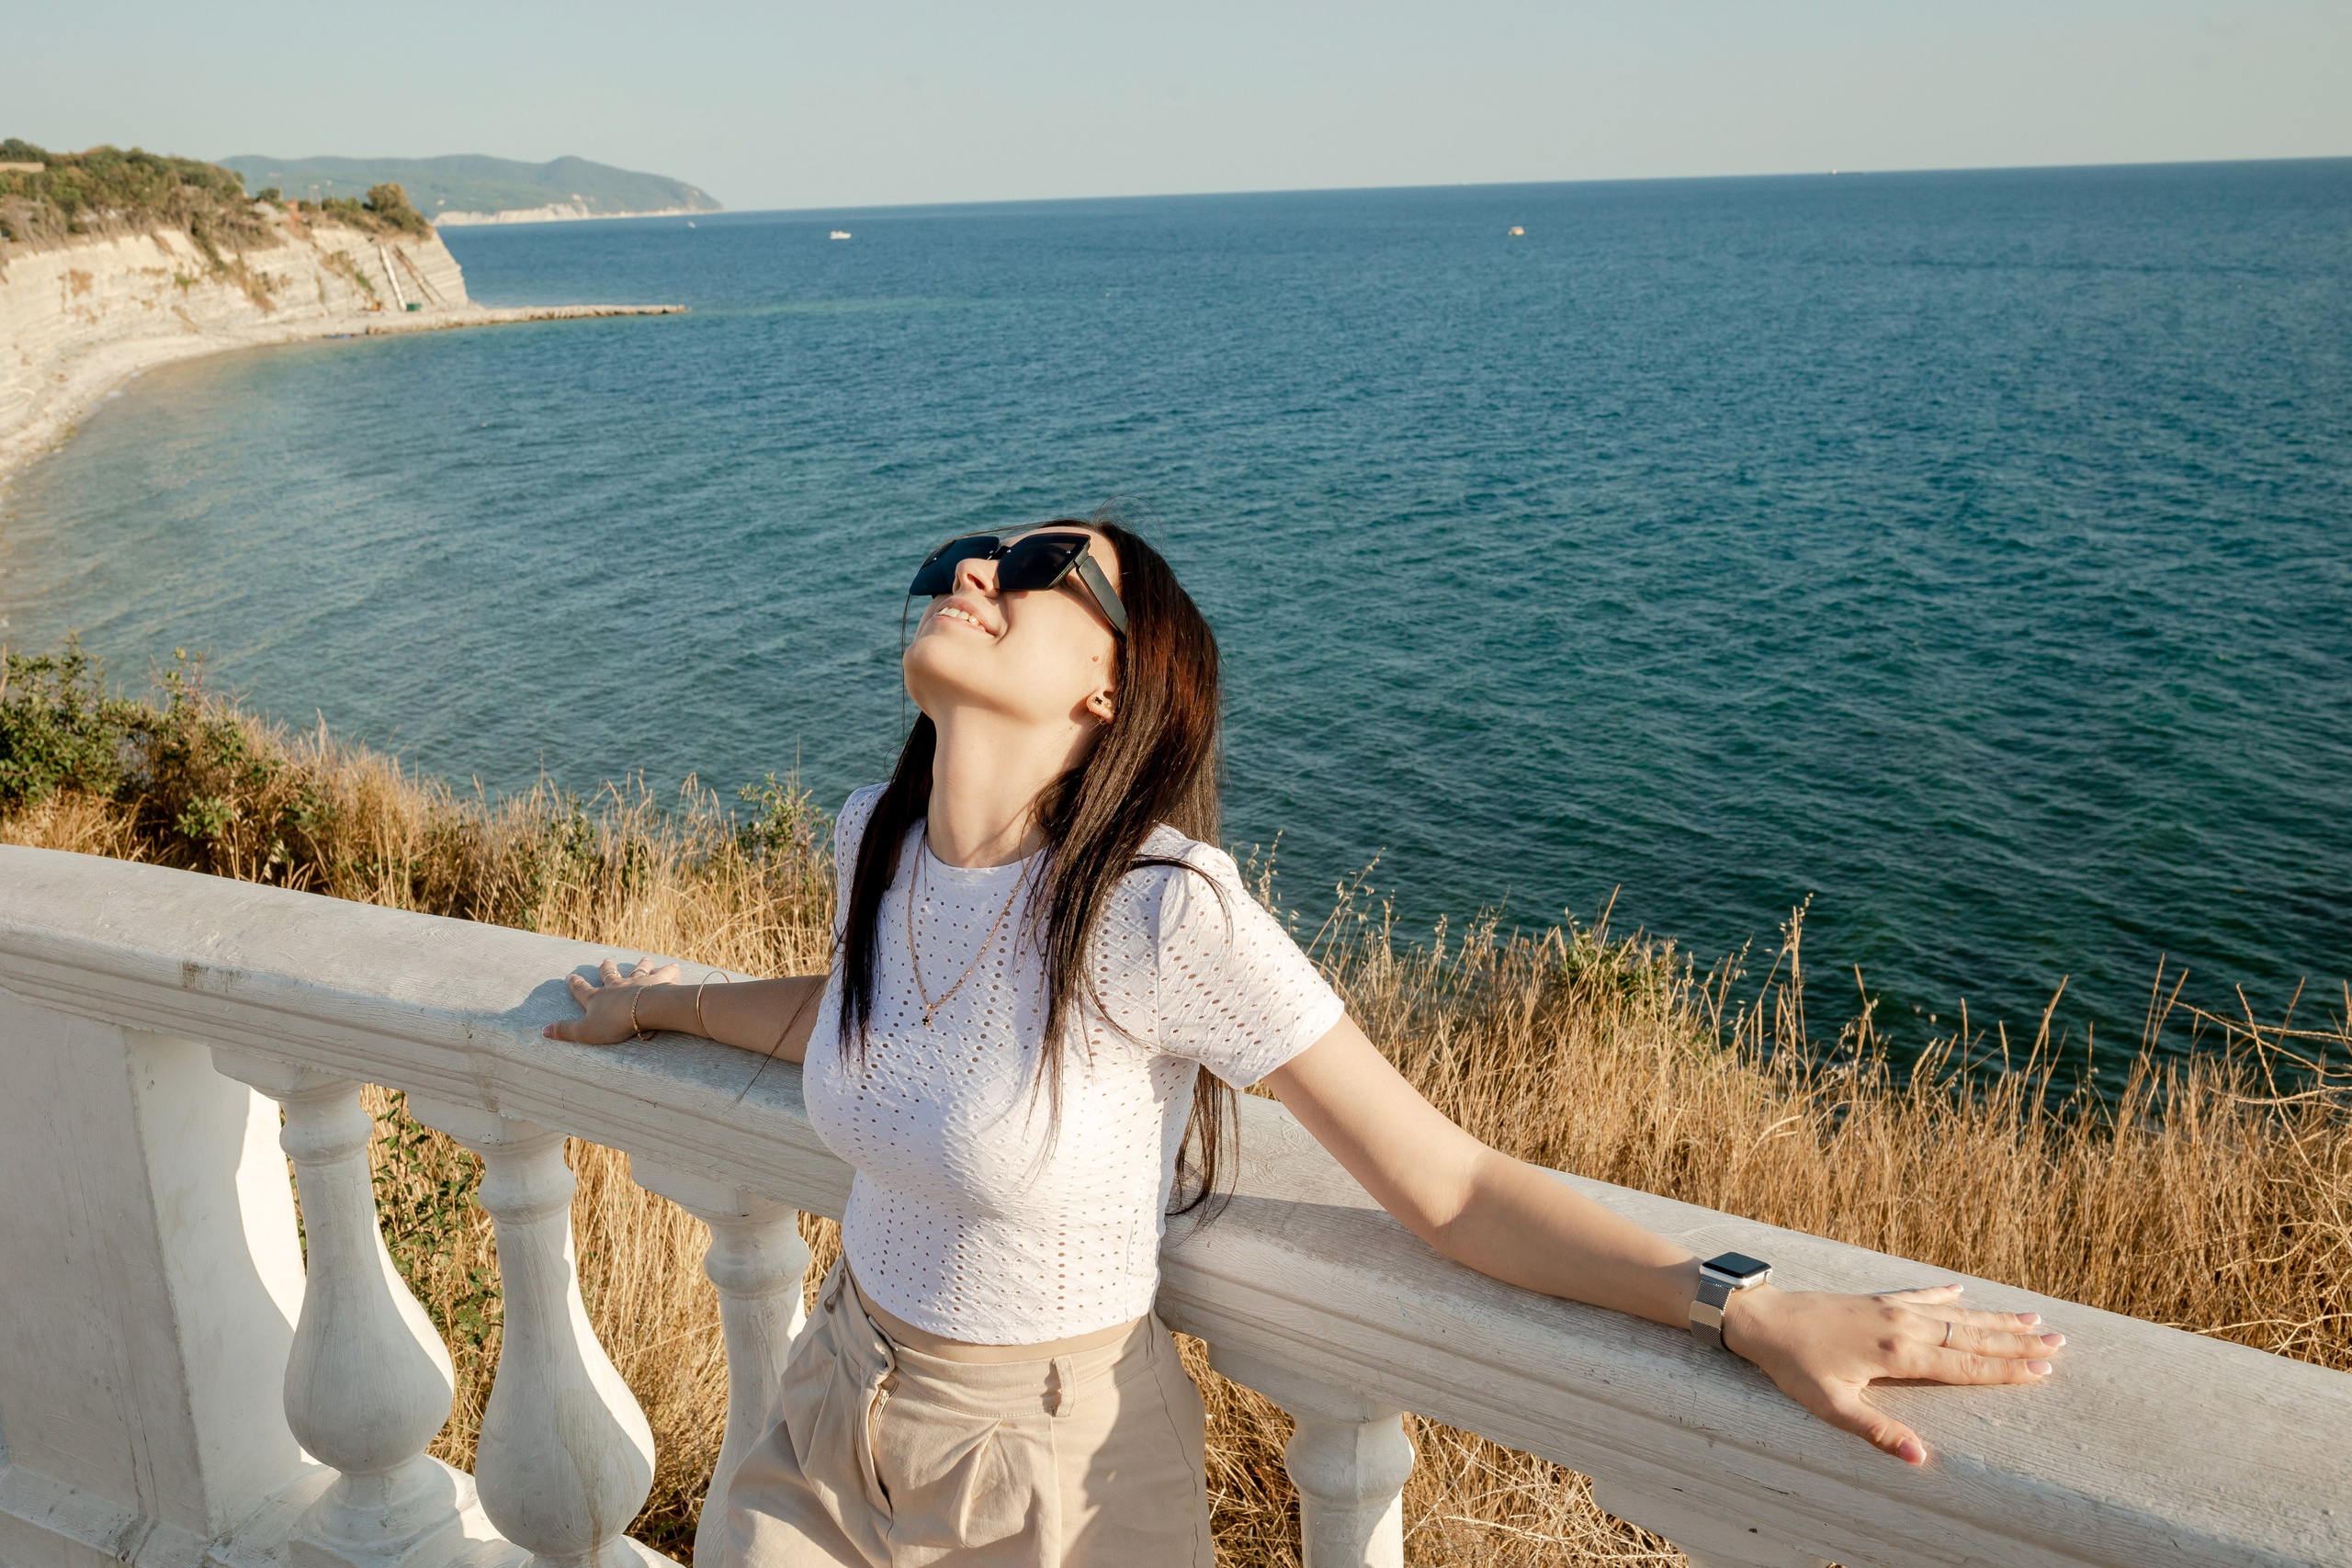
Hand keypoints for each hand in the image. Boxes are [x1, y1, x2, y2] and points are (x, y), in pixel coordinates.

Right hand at [542, 956, 680, 1044]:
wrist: (642, 1010)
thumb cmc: (614, 1023)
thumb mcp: (584, 1032)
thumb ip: (565, 1031)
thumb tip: (542, 1031)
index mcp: (597, 999)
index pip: (582, 990)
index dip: (575, 984)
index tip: (571, 976)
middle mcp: (616, 987)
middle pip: (610, 975)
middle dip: (607, 968)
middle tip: (606, 960)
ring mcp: (637, 983)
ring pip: (638, 971)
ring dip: (640, 965)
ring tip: (644, 959)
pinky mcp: (657, 983)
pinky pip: (664, 974)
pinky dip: (668, 970)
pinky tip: (674, 966)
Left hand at [1723, 1283, 2061, 1464]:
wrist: (1762, 1318)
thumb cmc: (1793, 1365)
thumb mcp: (1830, 1406)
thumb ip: (1877, 1431)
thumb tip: (1920, 1457)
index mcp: (1898, 1355)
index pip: (1965, 1364)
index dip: (2006, 1369)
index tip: (2044, 1370)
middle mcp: (1903, 1326)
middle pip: (1971, 1335)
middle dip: (2017, 1340)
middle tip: (2059, 1342)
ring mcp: (1891, 1308)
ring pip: (1955, 1313)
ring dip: (1994, 1317)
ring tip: (2032, 1316)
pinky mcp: (1876, 1299)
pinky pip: (1920, 1295)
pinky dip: (1945, 1294)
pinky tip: (1962, 1290)